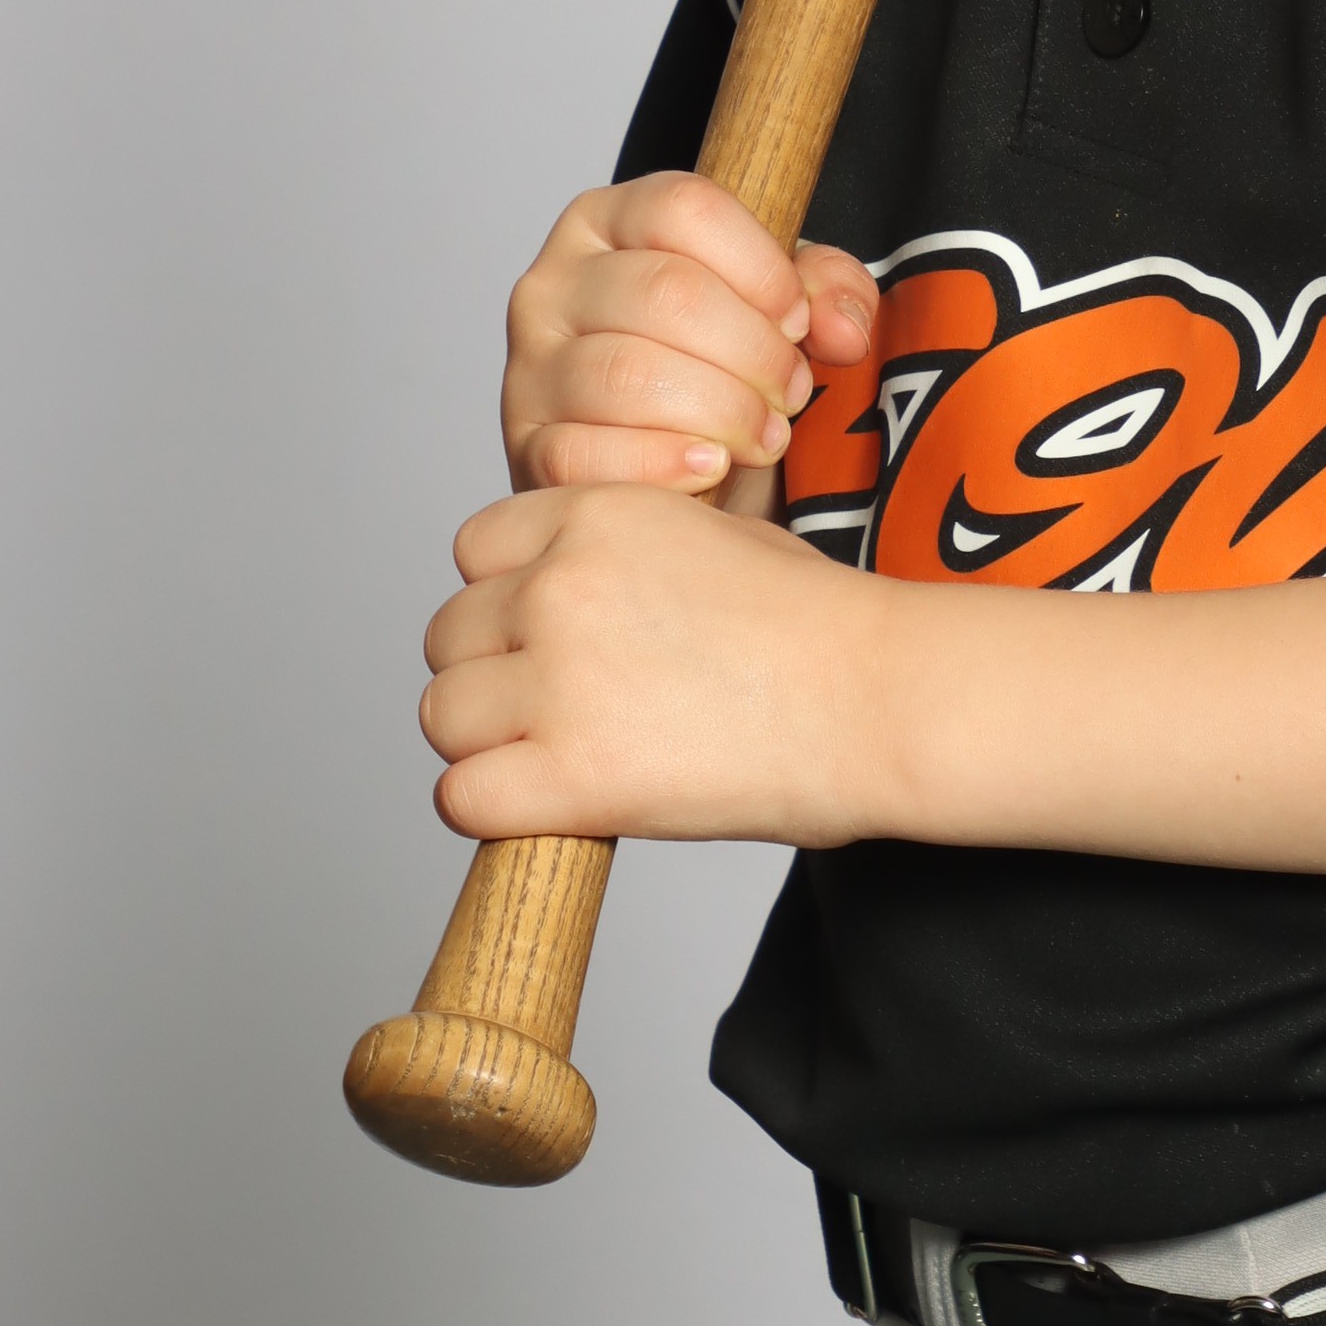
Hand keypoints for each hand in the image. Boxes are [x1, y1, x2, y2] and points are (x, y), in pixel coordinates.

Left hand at [421, 483, 878, 843]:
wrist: (883, 698)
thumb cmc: (822, 627)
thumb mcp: (714, 534)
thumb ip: (620, 551)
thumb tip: (559, 594)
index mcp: (594, 514)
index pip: (475, 549)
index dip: (508, 598)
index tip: (553, 636)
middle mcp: (559, 585)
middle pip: (448, 636)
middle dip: (495, 674)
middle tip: (563, 709)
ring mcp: (558, 680)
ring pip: (442, 716)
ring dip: (489, 743)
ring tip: (562, 759)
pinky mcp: (571, 775)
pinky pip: (461, 797)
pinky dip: (497, 811)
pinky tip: (557, 807)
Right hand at [500, 173, 878, 495]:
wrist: (667, 470)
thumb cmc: (717, 370)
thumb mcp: (780, 309)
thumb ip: (829, 291)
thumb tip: (842, 328)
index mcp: (610, 221)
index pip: (685, 207)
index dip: (761, 268)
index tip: (798, 320)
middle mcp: (555, 283)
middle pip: (666, 291)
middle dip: (753, 350)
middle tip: (791, 392)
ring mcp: (530, 365)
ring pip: (628, 373)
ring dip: (721, 412)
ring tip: (762, 435)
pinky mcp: (526, 445)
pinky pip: (584, 452)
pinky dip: (662, 465)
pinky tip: (709, 467)